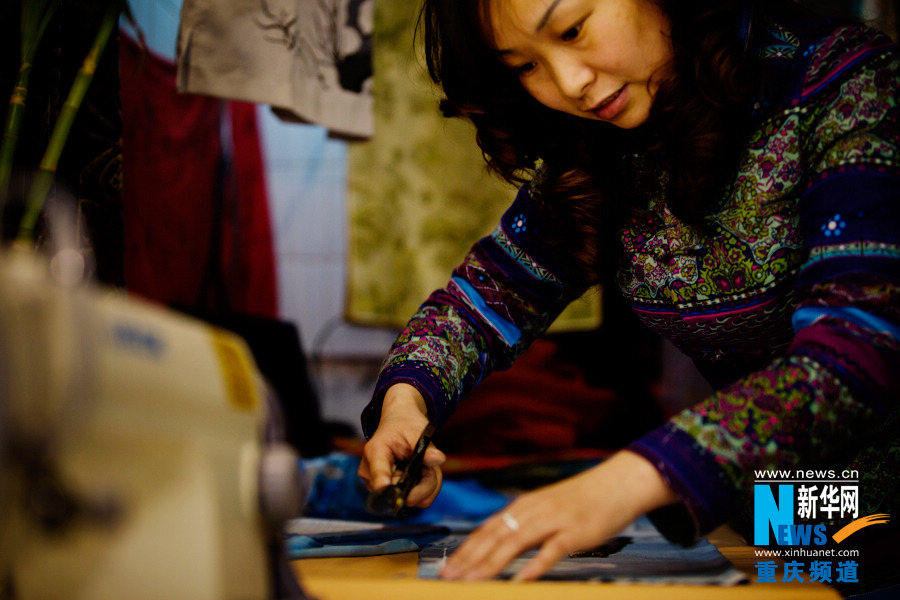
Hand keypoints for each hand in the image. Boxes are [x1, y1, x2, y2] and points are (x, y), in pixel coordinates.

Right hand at [358, 383, 445, 507]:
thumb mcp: (418, 431)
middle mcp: (370, 473)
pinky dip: (424, 489)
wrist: (398, 424)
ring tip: (427, 467)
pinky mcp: (387, 492)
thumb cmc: (405, 426)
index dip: (387, 487)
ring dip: (426, 486)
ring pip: (410, 500)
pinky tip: (423, 474)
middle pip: (401, 494)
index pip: (379, 475)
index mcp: (375, 452)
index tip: (397, 496)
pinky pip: (412, 500)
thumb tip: (438, 459)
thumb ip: (427, 447)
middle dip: (424, 483)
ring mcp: (377, 485)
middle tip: (431, 467)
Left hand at [439, 450, 678, 580]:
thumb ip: (523, 526)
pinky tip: (519, 581)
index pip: (486, 531)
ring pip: (514, 543)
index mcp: (522, 508)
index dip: (464, 551)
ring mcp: (552, 521)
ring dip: (490, 564)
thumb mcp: (546, 510)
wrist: (617, 484)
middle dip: (468, 560)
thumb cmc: (581, 501)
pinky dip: (533, 566)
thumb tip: (498, 545)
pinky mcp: (574, 532)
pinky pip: (550, 551)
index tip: (446, 568)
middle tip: (447, 578)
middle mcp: (532, 512)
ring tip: (472, 582)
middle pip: (493, 538)